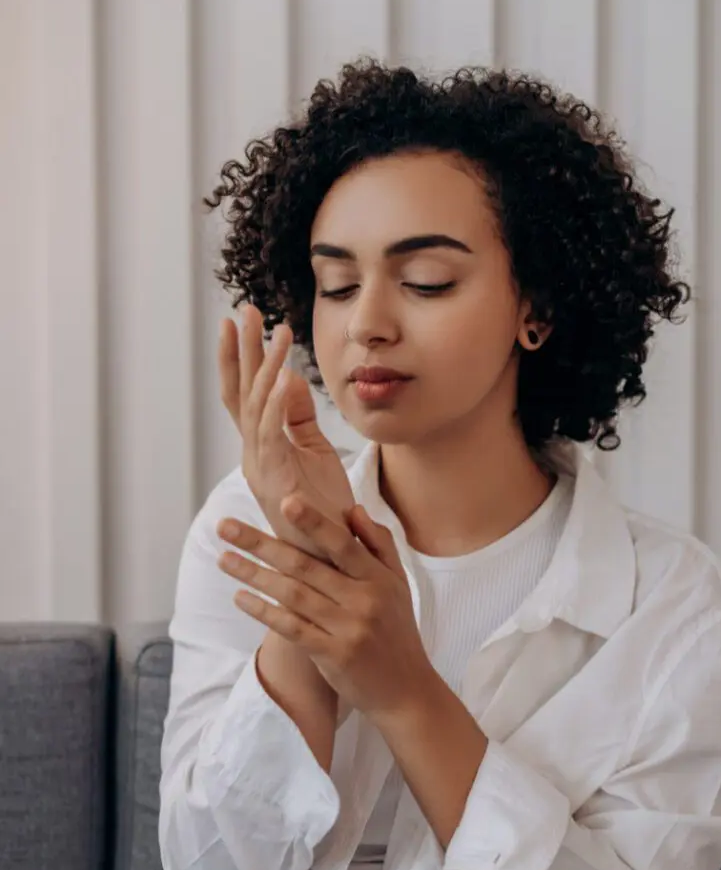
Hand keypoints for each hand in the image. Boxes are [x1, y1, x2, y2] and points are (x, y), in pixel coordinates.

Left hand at [215, 496, 437, 720]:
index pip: (342, 543)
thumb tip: (353, 509)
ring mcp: (347, 629)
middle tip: (226, 527)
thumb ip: (378, 543)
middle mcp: (363, 601)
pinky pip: (291, 628)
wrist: (406, 690)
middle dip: (262, 544)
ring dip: (254, 575)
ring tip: (224, 559)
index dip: (313, 522)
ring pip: (292, 595)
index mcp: (379, 578)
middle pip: (305, 565)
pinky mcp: (332, 656)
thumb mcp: (398, 583)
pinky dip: (263, 612)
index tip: (285, 500)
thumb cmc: (397, 630)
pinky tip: (240, 597)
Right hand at [218, 303, 356, 561]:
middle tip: (242, 312)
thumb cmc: (324, 508)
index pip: (246, 393)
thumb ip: (299, 417)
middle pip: (241, 393)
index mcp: (262, 447)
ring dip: (264, 368)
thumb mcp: (314, 452)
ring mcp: (261, 467)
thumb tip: (287, 378)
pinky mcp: (276, 480)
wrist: (331, 557)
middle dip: (240, 352)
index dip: (241, 358)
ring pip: (255, 407)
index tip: (241, 322)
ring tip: (273, 332)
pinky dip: (275, 404)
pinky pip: (271, 435)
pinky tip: (283, 377)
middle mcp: (254, 454)